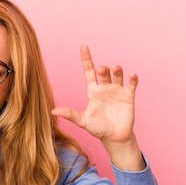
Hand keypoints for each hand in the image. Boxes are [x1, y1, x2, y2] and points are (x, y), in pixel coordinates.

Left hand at [52, 45, 144, 170]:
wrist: (114, 138)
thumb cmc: (97, 128)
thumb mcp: (83, 121)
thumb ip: (70, 115)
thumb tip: (53, 111)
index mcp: (92, 91)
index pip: (88, 71)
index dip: (86, 59)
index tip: (84, 46)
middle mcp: (105, 88)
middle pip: (103, 72)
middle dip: (102, 68)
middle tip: (100, 70)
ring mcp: (117, 90)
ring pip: (117, 74)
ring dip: (117, 69)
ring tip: (115, 68)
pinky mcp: (128, 96)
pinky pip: (131, 84)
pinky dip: (132, 78)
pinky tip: (131, 75)